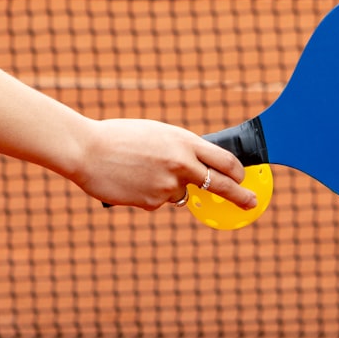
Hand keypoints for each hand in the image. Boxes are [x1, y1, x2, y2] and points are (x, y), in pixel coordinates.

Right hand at [68, 118, 257, 211]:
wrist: (86, 150)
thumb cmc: (120, 138)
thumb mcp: (158, 134)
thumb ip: (180, 149)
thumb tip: (199, 166)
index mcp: (184, 141)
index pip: (224, 160)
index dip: (237, 171)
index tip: (242, 178)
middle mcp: (181, 164)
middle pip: (221, 185)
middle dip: (241, 196)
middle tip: (252, 203)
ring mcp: (167, 185)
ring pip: (180, 193)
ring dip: (169, 186)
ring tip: (141, 170)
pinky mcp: (152, 202)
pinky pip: (159, 201)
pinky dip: (149, 194)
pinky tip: (130, 181)